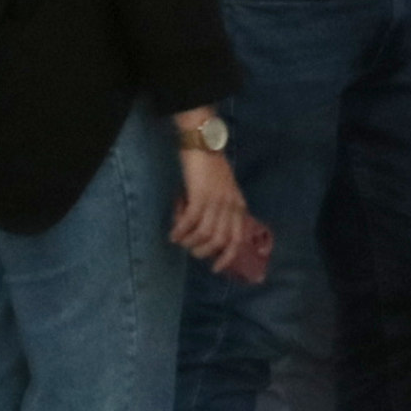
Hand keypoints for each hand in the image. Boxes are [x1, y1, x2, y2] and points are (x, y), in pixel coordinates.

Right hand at [171, 141, 265, 278]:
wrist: (203, 142)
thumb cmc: (211, 164)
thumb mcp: (224, 188)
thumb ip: (222, 208)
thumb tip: (208, 233)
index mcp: (238, 204)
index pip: (237, 239)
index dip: (227, 257)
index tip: (215, 268)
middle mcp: (229, 205)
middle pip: (219, 241)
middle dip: (202, 250)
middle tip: (190, 247)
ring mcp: (215, 201)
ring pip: (204, 234)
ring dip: (189, 241)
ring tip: (179, 239)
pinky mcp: (199, 195)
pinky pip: (189, 222)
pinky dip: (180, 230)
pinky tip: (173, 233)